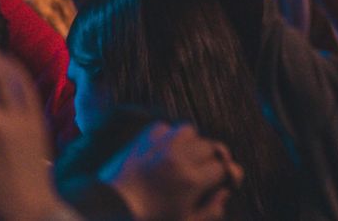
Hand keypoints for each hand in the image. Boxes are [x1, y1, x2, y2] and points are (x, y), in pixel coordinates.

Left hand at [99, 122, 243, 220]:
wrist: (111, 209)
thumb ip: (211, 210)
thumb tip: (225, 193)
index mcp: (192, 180)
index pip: (223, 167)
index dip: (223, 177)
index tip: (217, 183)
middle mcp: (180, 157)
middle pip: (211, 146)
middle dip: (210, 160)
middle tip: (201, 173)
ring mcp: (162, 144)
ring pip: (190, 130)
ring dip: (191, 142)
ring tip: (184, 157)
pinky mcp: (145, 137)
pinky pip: (165, 127)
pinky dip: (168, 137)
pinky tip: (164, 152)